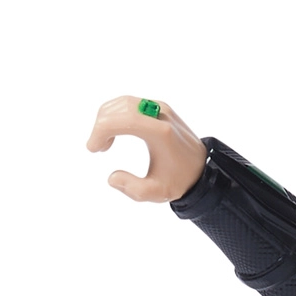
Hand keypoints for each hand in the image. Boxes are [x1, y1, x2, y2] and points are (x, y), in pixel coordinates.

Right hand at [86, 95, 206, 202]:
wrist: (202, 167)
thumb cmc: (180, 181)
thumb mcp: (157, 193)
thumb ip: (133, 188)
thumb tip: (112, 178)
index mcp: (160, 132)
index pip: (124, 119)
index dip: (102, 130)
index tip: (93, 148)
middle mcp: (159, 114)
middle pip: (121, 107)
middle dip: (101, 125)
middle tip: (98, 148)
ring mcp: (159, 107)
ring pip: (123, 102)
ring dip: (107, 119)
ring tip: (105, 144)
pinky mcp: (158, 107)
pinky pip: (131, 104)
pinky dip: (117, 115)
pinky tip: (115, 134)